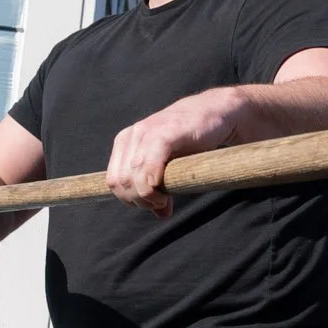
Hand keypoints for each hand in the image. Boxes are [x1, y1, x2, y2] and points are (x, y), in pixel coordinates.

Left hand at [105, 88, 244, 217]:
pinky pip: (149, 165)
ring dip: (146, 196)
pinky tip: (164, 192)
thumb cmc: (193, 140)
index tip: (151, 205)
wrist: (216, 113)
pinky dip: (152, 184)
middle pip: (120, 181)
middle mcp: (132, 136)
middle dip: (137, 200)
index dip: (128, 199)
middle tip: (159, 204)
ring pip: (132, 176)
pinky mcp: (165, 134)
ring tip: (164, 201)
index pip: (112, 180)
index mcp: (126, 141)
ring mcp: (147, 133)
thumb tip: (161, 214)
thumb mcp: (171, 165)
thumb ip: (160, 187)